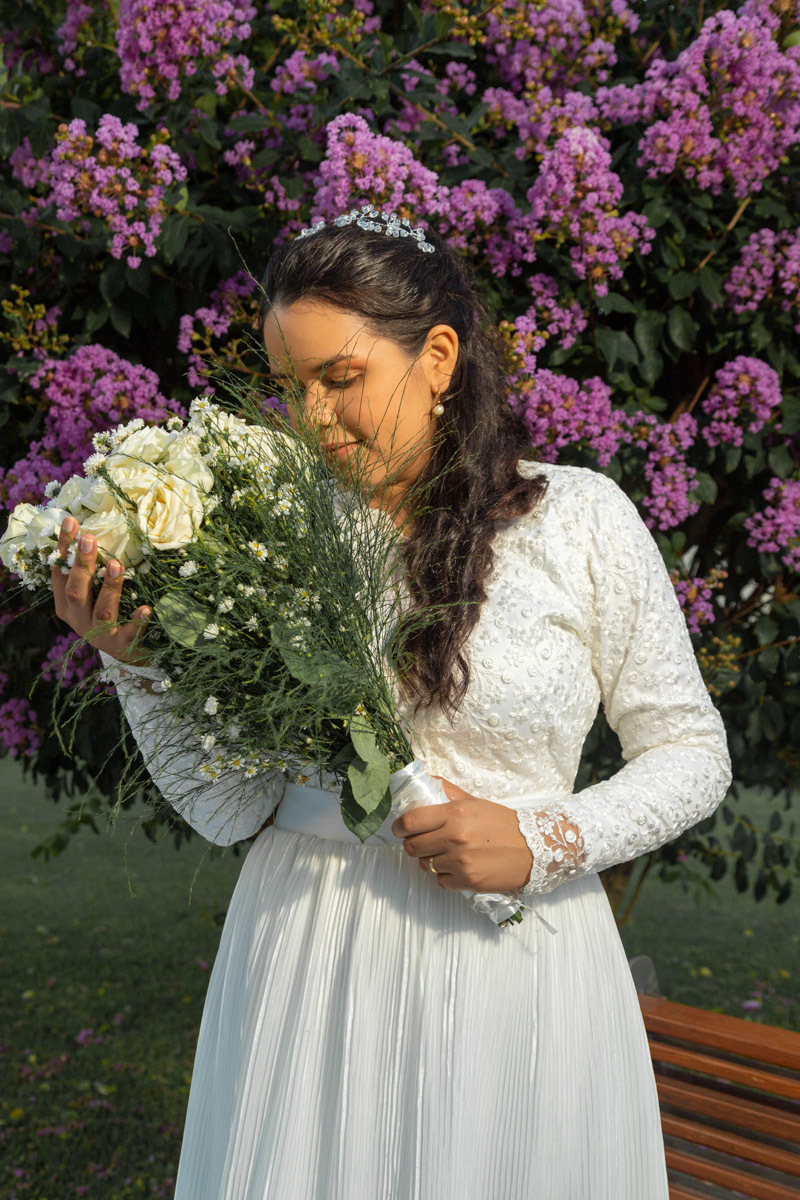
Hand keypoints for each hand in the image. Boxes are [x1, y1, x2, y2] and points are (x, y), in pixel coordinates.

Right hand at [52, 516, 151, 664]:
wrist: (130, 653)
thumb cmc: (112, 614)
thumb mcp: (96, 592)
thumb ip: (93, 570)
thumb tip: (98, 530)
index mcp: (67, 604)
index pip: (61, 572)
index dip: (65, 548)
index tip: (71, 522)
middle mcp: (78, 620)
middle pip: (76, 591)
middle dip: (81, 564)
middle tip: (89, 538)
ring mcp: (98, 634)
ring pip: (101, 611)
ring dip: (108, 587)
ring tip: (116, 565)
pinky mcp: (120, 646)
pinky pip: (129, 634)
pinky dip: (137, 622)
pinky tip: (146, 609)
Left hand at [390, 776, 533, 892]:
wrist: (533, 848)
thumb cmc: (502, 824)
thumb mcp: (474, 802)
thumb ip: (448, 792)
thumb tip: (425, 779)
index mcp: (455, 813)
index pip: (410, 822)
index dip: (399, 827)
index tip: (399, 829)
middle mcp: (455, 837)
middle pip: (412, 846)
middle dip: (413, 845)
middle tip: (423, 842)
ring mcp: (460, 861)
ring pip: (425, 865)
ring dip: (431, 860)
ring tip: (446, 854)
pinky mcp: (467, 881)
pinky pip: (440, 881)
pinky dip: (445, 876)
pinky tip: (459, 867)